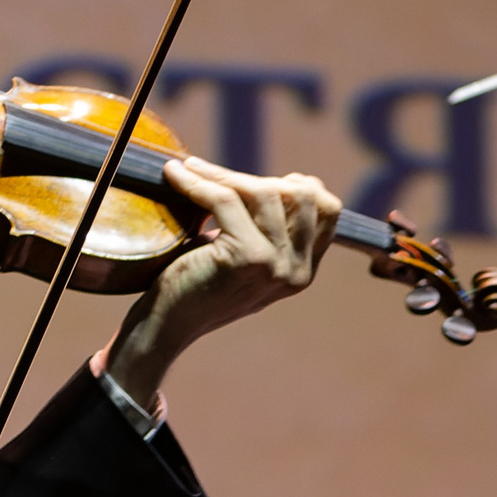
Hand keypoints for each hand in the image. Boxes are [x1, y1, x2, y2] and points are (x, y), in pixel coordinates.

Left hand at [104, 157, 341, 409]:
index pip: (327, 210)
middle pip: (300, 194)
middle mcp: (297, 271)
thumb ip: (270, 229)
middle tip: (214, 175)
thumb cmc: (198, 284)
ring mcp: (276, 265)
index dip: (298, 185)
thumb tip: (280, 179)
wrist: (169, 325)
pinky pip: (226, 200)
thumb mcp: (247, 257)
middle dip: (256, 177)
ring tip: (191, 171)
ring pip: (265, 192)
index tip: (260, 181)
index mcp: (303, 271)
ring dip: (222, 175)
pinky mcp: (247, 258)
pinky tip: (177, 177)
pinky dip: (199, 183)